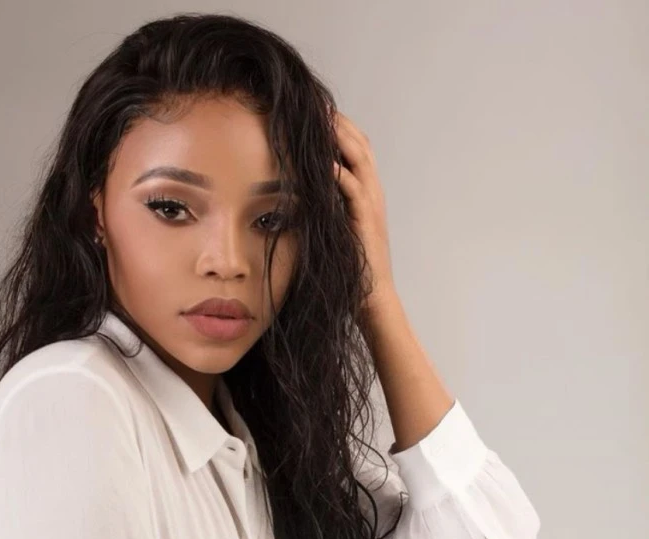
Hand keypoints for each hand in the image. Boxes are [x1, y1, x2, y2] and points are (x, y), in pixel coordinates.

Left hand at [329, 107, 396, 319]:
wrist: (372, 299)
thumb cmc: (352, 268)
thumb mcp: (337, 230)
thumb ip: (328, 208)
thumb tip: (304, 193)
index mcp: (366, 193)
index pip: (355, 148)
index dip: (338, 126)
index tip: (315, 110)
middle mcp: (372, 193)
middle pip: (359, 144)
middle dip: (338, 122)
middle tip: (316, 102)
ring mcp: (372, 206)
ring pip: (360, 160)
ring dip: (340, 138)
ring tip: (320, 120)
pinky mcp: (365, 222)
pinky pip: (354, 191)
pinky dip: (340, 174)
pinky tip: (324, 163)